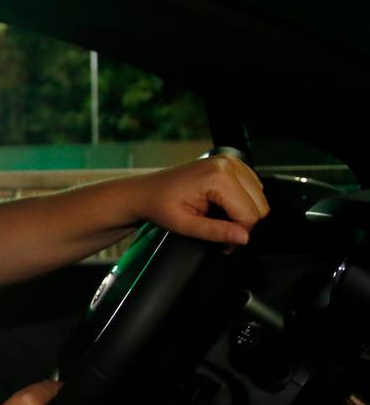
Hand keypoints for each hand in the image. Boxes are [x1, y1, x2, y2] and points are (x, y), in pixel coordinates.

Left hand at [133, 154, 268, 245]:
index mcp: (218, 176)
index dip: (238, 233)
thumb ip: (216, 232)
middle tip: (219, 231)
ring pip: (259, 198)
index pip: (250, 214)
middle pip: (259, 206)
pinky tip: (221, 206)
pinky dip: (241, 201)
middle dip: (242, 224)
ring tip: (216, 217)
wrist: (145, 191)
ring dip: (242, 212)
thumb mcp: (184, 225)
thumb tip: (243, 238)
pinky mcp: (231, 164)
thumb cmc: (158, 205)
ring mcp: (231, 161)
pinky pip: (252, 189)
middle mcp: (228, 164)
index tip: (223, 242)